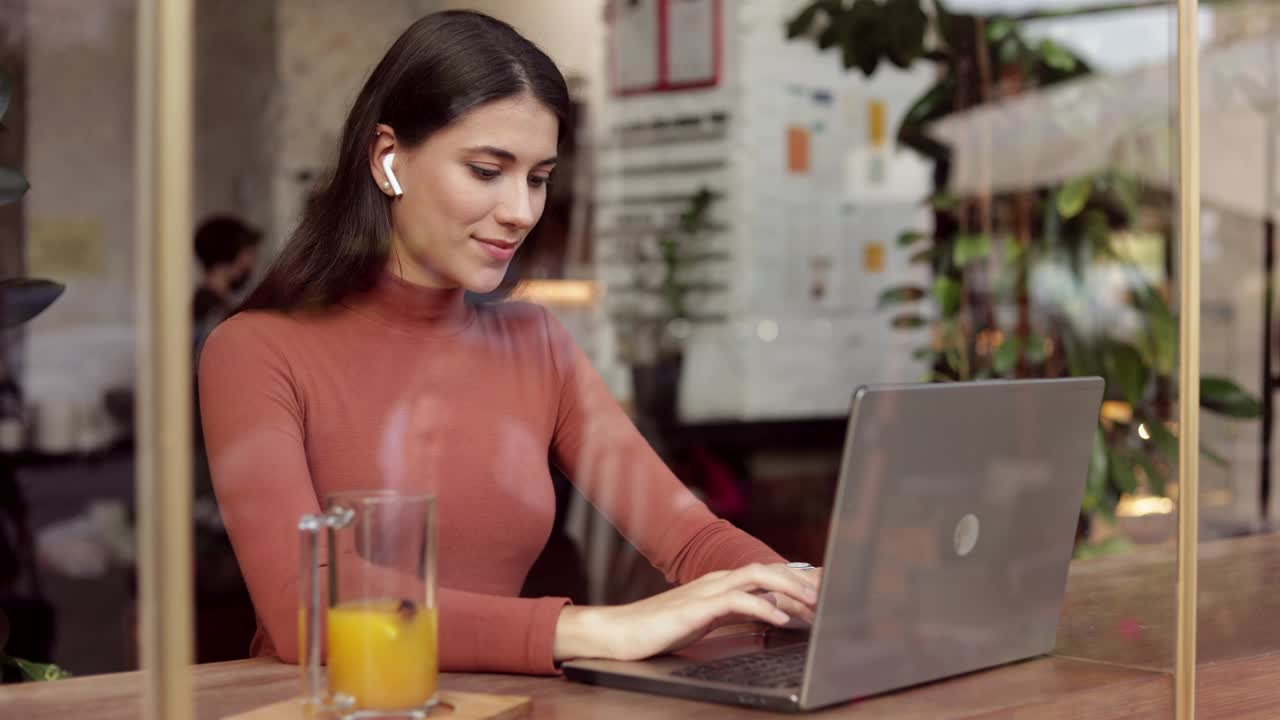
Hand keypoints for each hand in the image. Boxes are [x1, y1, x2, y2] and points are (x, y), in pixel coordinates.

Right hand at [553, 563, 819, 661]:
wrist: (622, 632)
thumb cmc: (662, 628)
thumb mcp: (708, 620)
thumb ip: (736, 615)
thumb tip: (769, 617)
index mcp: (721, 583)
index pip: (767, 575)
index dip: (797, 580)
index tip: (825, 591)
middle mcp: (718, 580)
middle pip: (769, 570)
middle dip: (802, 581)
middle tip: (830, 596)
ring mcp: (708, 590)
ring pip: (758, 577)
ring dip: (790, 589)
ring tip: (814, 604)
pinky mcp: (698, 607)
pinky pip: (738, 601)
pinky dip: (763, 607)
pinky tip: (780, 619)